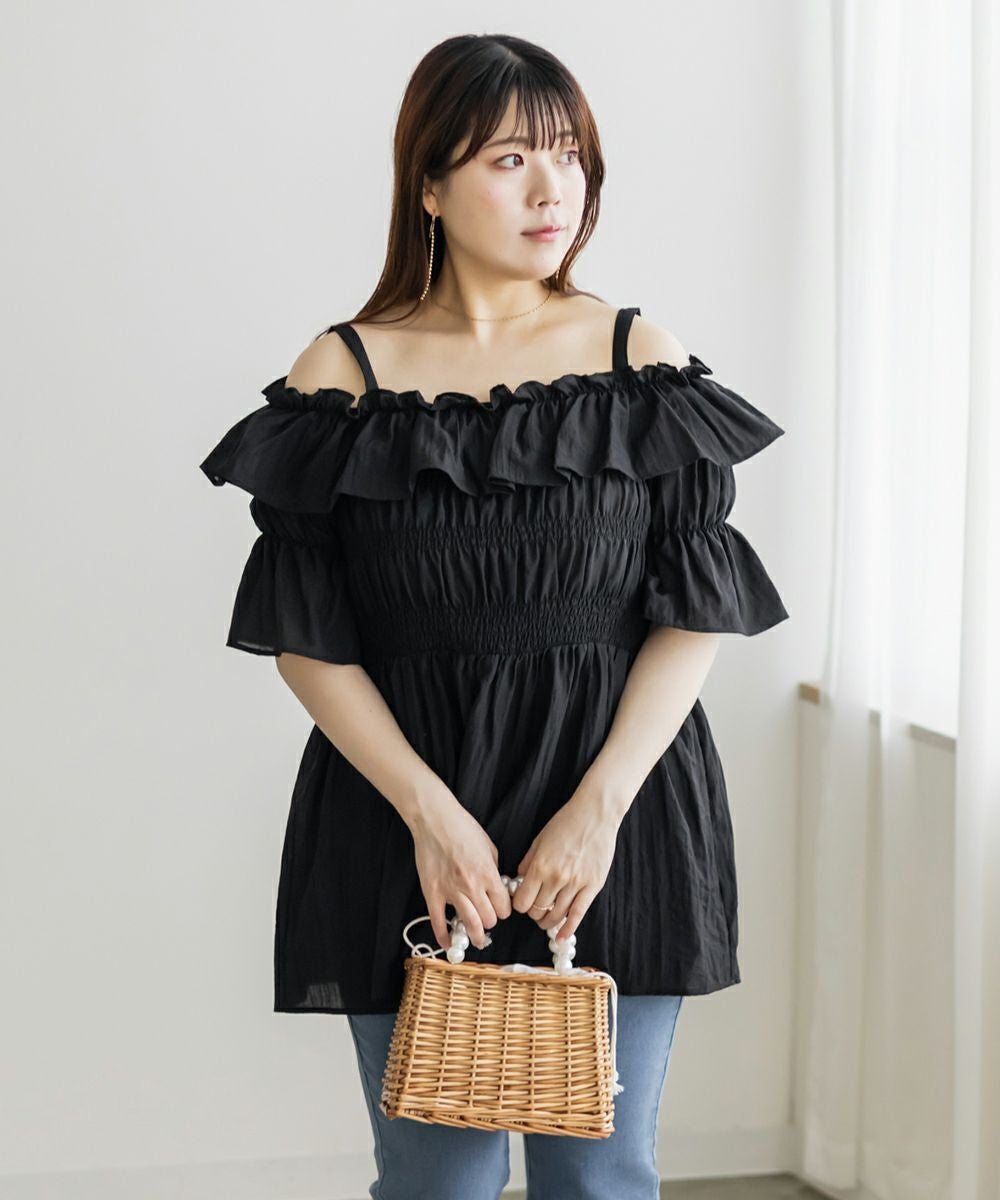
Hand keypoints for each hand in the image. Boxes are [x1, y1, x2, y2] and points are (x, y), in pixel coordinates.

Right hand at [408, 793, 512, 952]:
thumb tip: (497, 885)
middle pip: (488, 919)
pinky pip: (438, 922)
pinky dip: (443, 937)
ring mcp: (451, 891)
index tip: (501, 909)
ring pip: (469, 925)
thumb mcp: (489, 846)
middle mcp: (471, 886)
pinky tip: (448, 943)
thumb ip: (494, 869)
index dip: (504, 910)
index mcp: (488, 874)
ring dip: (475, 936)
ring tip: (477, 939)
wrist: (434, 819)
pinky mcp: (432, 893)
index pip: (504, 907)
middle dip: (491, 921)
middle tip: (488, 919)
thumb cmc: (461, 827)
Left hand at [511, 793, 621, 941]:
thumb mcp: (539, 840)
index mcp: (540, 866)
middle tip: (534, 911)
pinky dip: (568, 928)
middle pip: (538, 910)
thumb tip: (520, 879)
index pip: (523, 901)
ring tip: (545, 920)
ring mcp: (575, 884)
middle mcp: (556, 878)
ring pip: (556, 914)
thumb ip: (528, 862)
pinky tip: (561, 936)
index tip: (522, 903)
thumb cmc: (566, 823)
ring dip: (547, 921)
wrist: (594, 815)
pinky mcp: (592, 886)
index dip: (520, 905)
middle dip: (533, 913)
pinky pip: (578, 914)